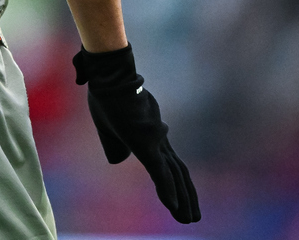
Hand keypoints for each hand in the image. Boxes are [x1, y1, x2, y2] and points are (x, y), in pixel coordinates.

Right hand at [74, 44, 200, 223]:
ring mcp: (155, 141)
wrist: (109, 78)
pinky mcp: (146, 143)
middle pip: (178, 172)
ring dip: (183, 200)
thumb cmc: (106, 95)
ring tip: (189, 220)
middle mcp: (159, 139)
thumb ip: (115, 144)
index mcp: (151, 136)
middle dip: (186, 196)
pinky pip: (160, 172)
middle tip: (192, 218)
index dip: (174, 185)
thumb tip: (119, 160)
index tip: (178, 203)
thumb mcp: (107, 127)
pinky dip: (167, 191)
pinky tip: (173, 208)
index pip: (169, 165)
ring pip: (175, 176)